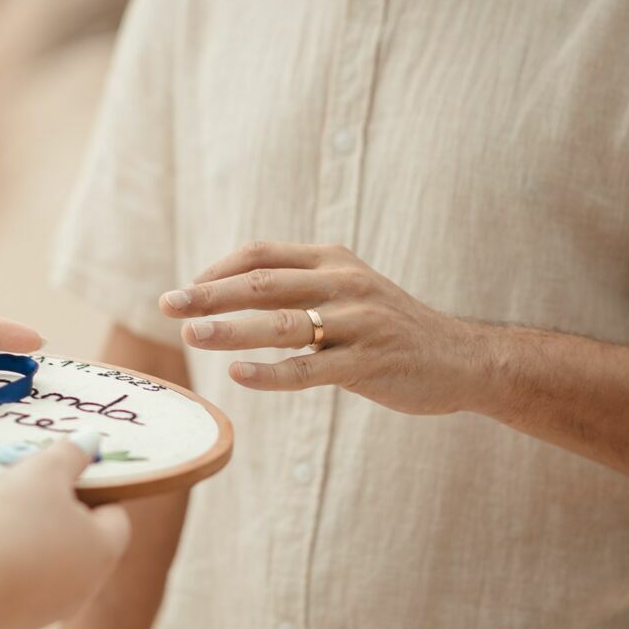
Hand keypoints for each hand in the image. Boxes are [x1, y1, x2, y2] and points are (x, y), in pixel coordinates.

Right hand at [0, 434, 131, 628]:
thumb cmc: (16, 522)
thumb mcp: (43, 472)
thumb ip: (69, 454)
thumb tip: (92, 441)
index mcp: (100, 550)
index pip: (111, 516)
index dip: (89, 487)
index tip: (62, 466)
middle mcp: (76, 585)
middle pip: (55, 532)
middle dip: (25, 501)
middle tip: (3, 475)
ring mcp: (35, 607)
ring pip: (11, 551)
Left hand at [161, 240, 483, 415]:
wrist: (460, 358)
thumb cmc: (390, 328)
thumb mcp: (347, 291)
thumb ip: (299, 288)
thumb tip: (229, 294)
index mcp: (333, 260)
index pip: (262, 254)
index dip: (218, 270)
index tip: (184, 289)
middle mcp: (344, 283)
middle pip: (263, 283)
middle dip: (210, 294)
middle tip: (167, 305)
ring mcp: (358, 323)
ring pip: (282, 324)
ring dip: (232, 328)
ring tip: (192, 334)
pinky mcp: (368, 363)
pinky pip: (310, 369)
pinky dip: (271, 372)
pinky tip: (239, 374)